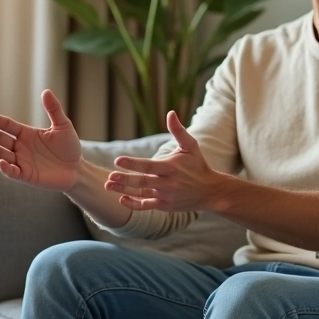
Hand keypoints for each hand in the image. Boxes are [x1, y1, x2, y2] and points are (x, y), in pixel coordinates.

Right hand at [0, 89, 81, 192]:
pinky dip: (5, 167)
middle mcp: (21, 147)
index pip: (9, 126)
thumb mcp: (62, 125)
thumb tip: (46, 91)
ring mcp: (22, 161)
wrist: (77, 169)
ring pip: (1, 154)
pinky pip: (12, 172)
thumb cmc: (69, 147)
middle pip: (0, 140)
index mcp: (27, 134)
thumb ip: (53, 109)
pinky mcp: (26, 175)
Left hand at [106, 110, 226, 211]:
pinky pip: (146, 206)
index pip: (149, 165)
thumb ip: (178, 131)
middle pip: (143, 181)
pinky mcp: (164, 205)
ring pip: (142, 193)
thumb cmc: (198, 165)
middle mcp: (168, 183)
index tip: (118, 160)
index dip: (133, 164)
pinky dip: (134, 204)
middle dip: (125, 179)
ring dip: (124, 190)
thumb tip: (170, 113)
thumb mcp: (191, 146)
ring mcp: (166, 195)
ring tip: (108, 185)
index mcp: (172, 167)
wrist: (210, 191)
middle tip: (109, 176)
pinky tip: (122, 199)